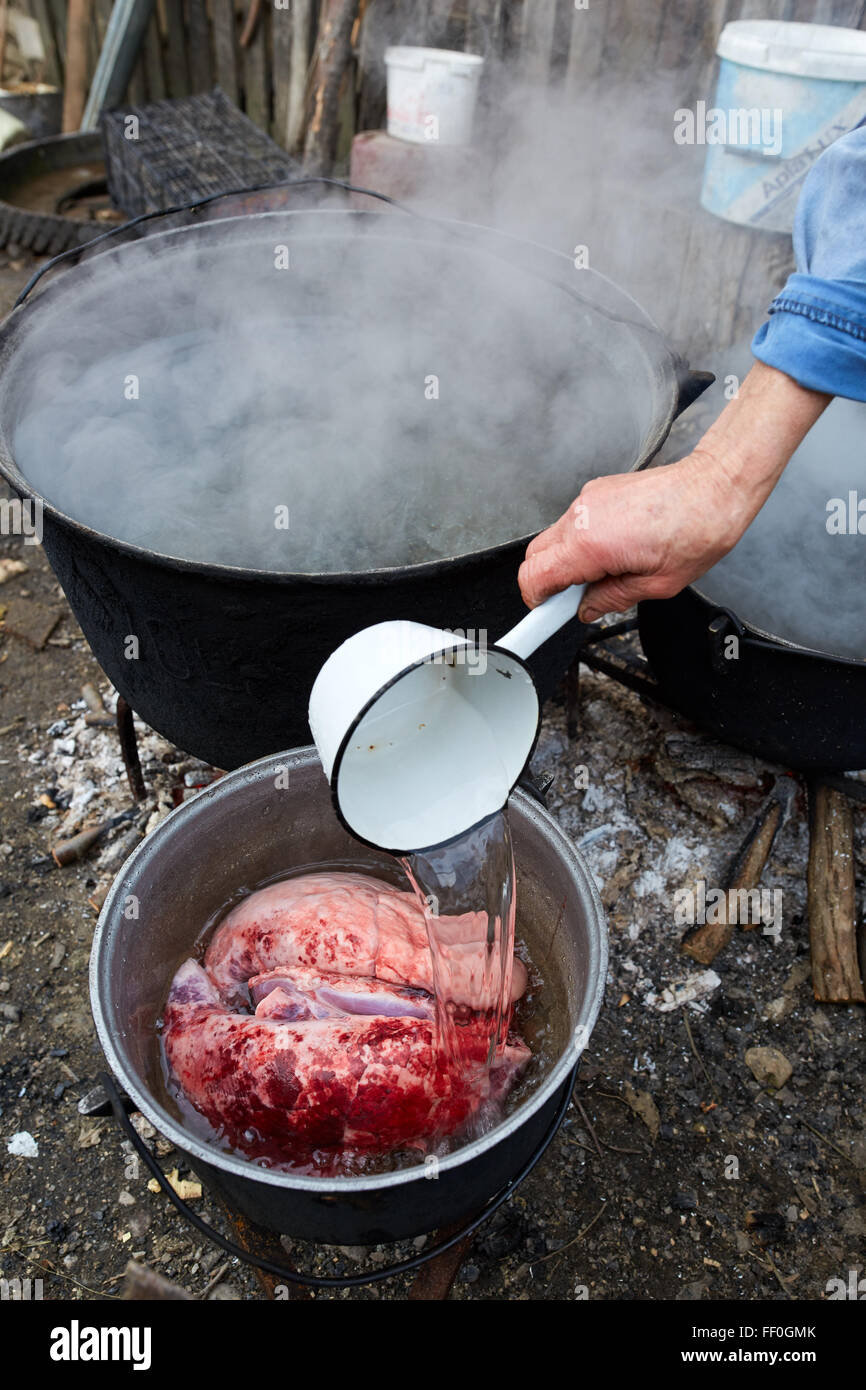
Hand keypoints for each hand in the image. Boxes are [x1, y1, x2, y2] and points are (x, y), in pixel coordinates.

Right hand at [518, 362, 830, 622]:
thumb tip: (587, 609)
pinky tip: (613, 551)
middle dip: (548, 582)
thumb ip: (612, 599)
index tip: (546, 616)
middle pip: (535, 556)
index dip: (536, 602)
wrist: (716, 485)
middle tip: (577, 599)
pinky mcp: (597, 491)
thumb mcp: (657, 585)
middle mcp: (582, 517)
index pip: (534, 577)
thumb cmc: (698, 529)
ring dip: (567, 561)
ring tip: (604, 573)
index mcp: (591, 544)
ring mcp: (587, 499)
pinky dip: (581, 542)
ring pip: (553, 539)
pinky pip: (574, 523)